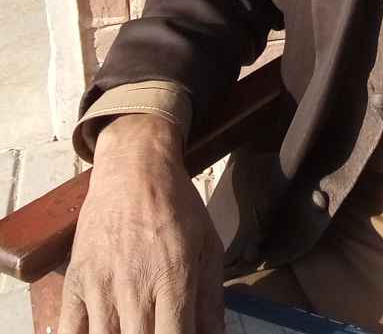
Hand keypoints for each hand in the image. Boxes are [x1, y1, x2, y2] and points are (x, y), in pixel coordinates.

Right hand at [59, 114, 224, 333]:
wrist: (134, 168)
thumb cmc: (177, 207)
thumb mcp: (208, 244)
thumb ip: (211, 298)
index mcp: (173, 275)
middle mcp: (135, 284)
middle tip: (160, 329)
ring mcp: (100, 285)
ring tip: (136, 327)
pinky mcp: (74, 282)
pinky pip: (69, 332)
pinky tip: (102, 332)